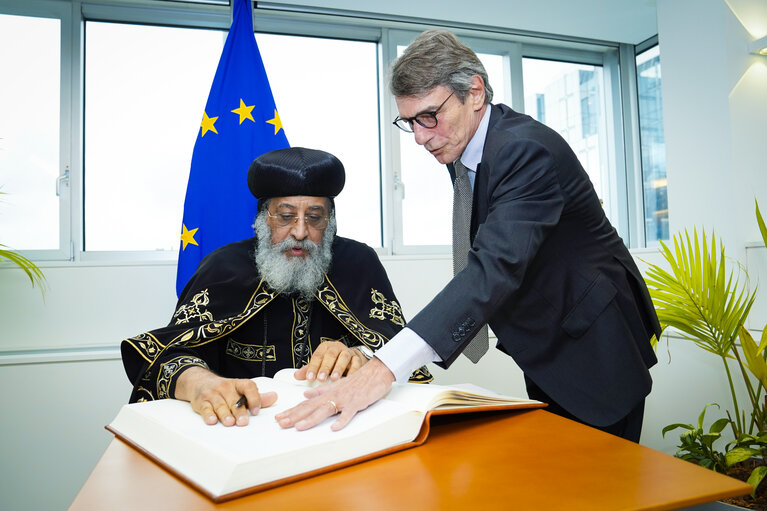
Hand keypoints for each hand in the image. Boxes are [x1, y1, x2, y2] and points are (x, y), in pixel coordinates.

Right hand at [174, 366, 277, 426]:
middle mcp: (225, 387)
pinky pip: (205, 408)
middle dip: (239, 411)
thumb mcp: (240, 391)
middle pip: (234, 399)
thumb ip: (257, 397)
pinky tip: (212, 420)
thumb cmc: (224, 390)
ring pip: (220, 405)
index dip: (254, 398)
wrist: (200, 382)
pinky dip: (208, 414)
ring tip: (230, 423)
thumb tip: (274, 397)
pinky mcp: (201, 402)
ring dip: (225, 414)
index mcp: (238, 384)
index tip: (256, 411)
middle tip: (244, 422)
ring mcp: (213, 394)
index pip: (248, 387)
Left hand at [276, 357, 394, 431]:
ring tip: (299, 427)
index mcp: (327, 393)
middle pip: (311, 407)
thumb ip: (320, 391)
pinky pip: (348, 413)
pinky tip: (334, 428)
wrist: (376, 372)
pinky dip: (341, 420)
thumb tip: (304, 395)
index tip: (279, 418)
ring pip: (325, 410)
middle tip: (280, 424)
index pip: (306, 404)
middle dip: (295, 416)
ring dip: (311, 419)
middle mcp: (332, 396)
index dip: (292, 411)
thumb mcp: (336, 385)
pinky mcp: (356, 403)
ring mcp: (344, 399)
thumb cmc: (358, 381)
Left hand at [294, 341, 366, 381]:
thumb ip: (310, 370)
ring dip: (339, 368)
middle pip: (331, 354)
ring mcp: (348, 352)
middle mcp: (337, 347)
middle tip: (321, 379)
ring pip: (344, 357)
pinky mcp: (358, 358)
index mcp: (325, 347)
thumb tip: (296, 376)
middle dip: (325, 367)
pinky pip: (356, 363)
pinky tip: (349, 378)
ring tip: (334, 378)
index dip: (313, 366)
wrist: (351, 359)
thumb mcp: (320, 365)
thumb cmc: (333, 363)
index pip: (318, 355)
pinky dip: (353, 370)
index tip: (310, 377)